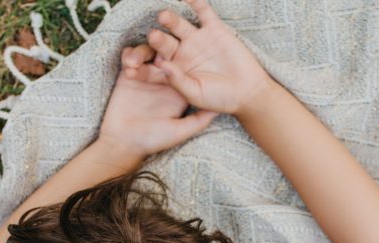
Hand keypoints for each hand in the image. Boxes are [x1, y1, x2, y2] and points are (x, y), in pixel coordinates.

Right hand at [96, 43, 218, 159]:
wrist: (123, 144)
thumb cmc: (153, 140)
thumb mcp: (180, 131)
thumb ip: (199, 119)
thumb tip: (221, 108)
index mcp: (179, 90)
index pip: (186, 66)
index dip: (188, 53)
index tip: (188, 45)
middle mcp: (164, 80)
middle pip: (167, 54)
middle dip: (162, 44)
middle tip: (157, 38)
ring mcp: (146, 77)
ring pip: (148, 53)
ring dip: (142, 51)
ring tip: (135, 62)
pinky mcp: (128, 76)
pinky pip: (130, 58)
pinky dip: (129, 56)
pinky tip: (128, 64)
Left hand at [148, 0, 274, 116]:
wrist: (248, 92)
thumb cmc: (219, 98)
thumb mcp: (195, 94)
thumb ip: (177, 81)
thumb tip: (161, 65)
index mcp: (173, 70)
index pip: (152, 66)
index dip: (141, 67)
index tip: (130, 68)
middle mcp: (182, 52)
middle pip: (163, 42)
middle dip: (157, 40)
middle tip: (153, 37)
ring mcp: (197, 39)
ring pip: (178, 25)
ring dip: (171, 20)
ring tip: (164, 17)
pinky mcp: (214, 29)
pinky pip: (202, 12)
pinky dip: (196, 2)